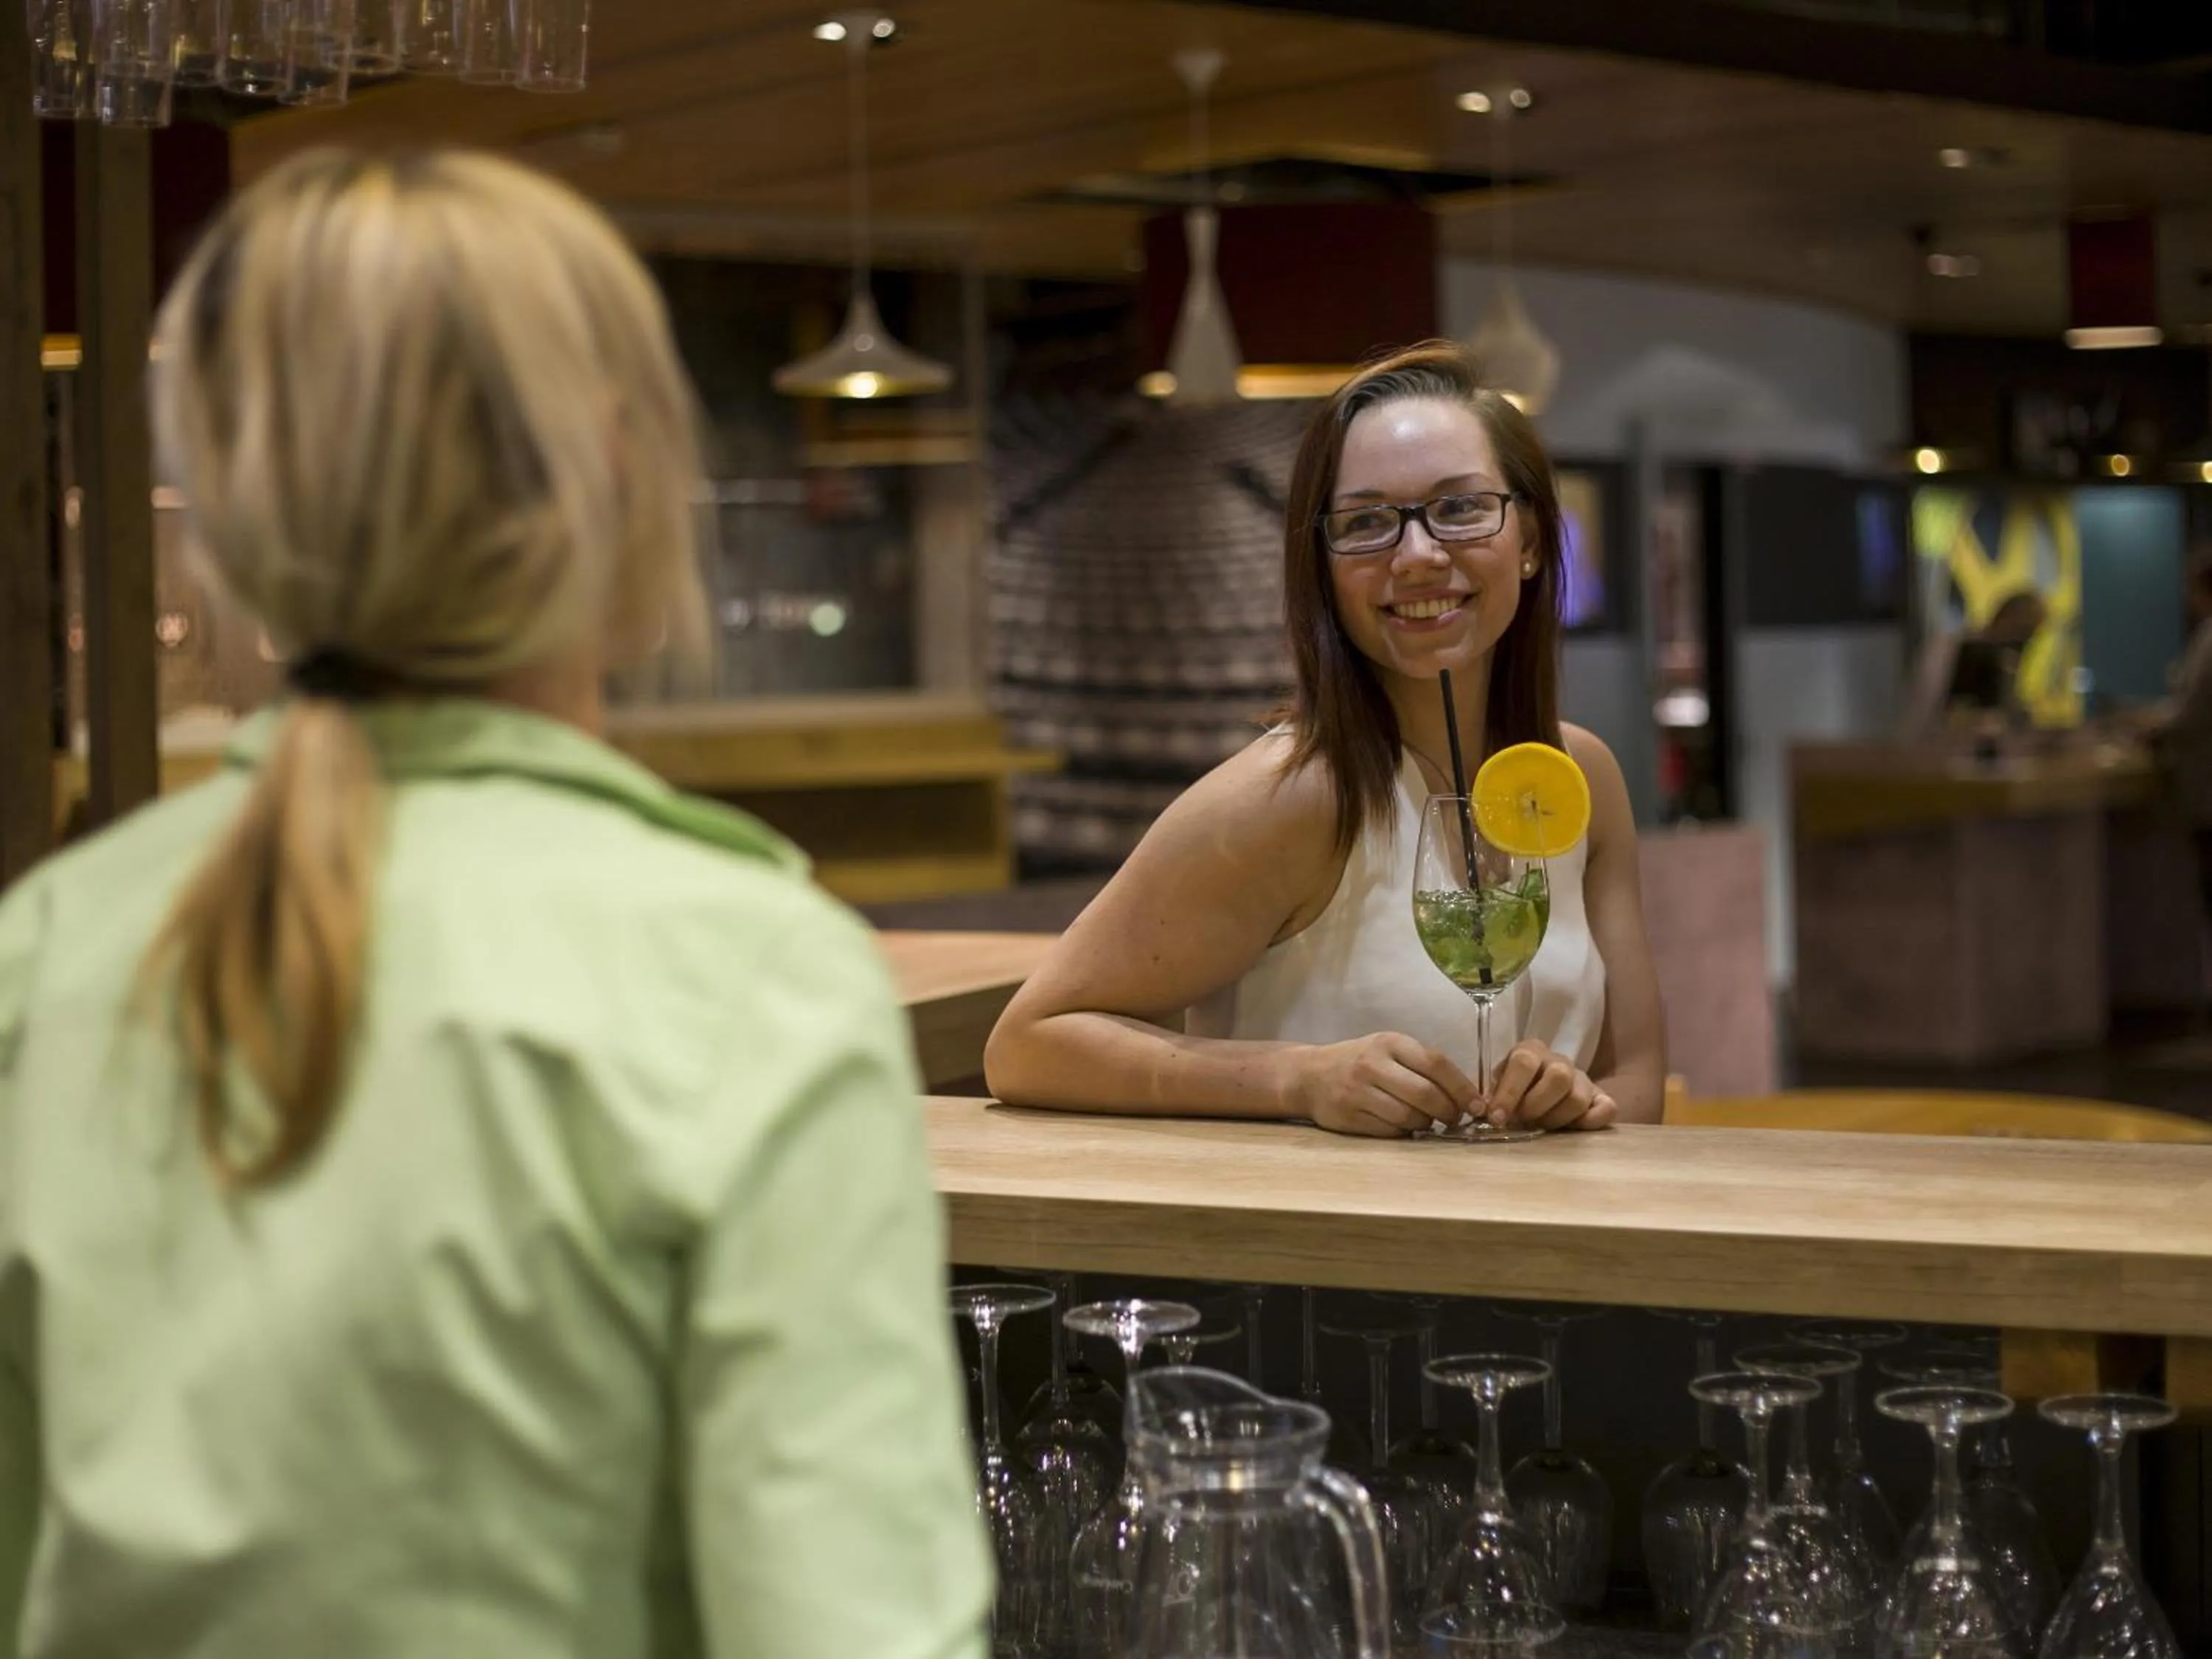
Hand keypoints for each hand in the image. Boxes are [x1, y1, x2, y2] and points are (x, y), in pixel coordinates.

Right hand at [1291, 1033, 1478, 1138]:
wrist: (1309, 1075)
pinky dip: (1403, 1132)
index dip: (1462, 1088)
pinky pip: (1389, 1131)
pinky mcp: (1348, 1116)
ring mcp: (1358, 1091)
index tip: (1478, 1105)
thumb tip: (1466, 1095)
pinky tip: (1401, 1125)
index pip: (1436, 1064)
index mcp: (1389, 1043)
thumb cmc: (1360, 1062)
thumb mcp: (1389, 1050)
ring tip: (1425, 1120)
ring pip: (1409, 1117)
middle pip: (1425, 1094)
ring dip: (1425, 1124)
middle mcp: (1372, 1064)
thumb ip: (1422, 1066)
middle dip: (1448, 1112)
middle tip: (1454, 1119)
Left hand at [1485, 1041, 1616, 1132]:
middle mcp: (1559, 1061)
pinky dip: (1590, 1122)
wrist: (1540, 1089)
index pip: (1523, 1062)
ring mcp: (1583, 1079)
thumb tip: (1484, 1109)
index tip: (1497, 1118)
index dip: (1509, 1092)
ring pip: (1578, 1098)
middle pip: (1558, 1077)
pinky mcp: (1601, 1097)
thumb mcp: (1497, 1085)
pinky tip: (1572, 1129)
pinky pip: (1607, 1108)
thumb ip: (1493, 1095)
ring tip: (1542, 1126)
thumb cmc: (1513, 1090)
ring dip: (1557, 1119)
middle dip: (1536, 1105)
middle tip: (1524, 1121)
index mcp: (1530, 1050)